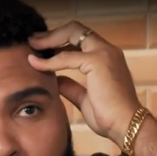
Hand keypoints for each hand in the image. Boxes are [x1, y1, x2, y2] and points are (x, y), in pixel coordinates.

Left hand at [27, 21, 141, 146]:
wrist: (125, 126)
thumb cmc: (109, 117)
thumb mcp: (85, 98)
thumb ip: (71, 87)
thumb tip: (56, 80)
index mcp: (106, 58)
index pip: (81, 39)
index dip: (60, 40)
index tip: (41, 48)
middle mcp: (107, 50)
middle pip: (76, 29)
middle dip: (52, 34)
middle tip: (33, 41)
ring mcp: (104, 53)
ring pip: (72, 34)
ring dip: (49, 40)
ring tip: (32, 46)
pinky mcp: (97, 61)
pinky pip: (66, 56)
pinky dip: (49, 60)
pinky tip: (36, 63)